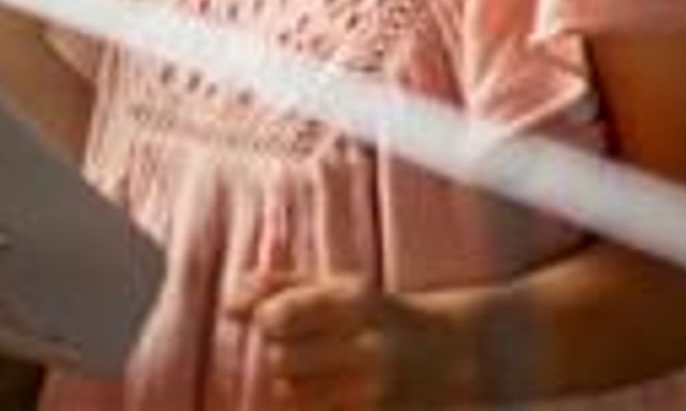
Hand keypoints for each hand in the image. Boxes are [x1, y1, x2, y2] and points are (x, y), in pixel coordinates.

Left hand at [230, 271, 472, 407]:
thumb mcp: (342, 287)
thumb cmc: (384, 314)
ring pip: (291, 397)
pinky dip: (308, 409)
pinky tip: (321, 398)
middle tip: (301, 352)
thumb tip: (229, 305)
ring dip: (291, 388)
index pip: (279, 316)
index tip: (276, 323)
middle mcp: (365, 347)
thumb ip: (283, 287)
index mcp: (355, 302)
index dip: (267, 321)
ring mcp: (372, 393)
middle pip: (279, 361)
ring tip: (315, 376)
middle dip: (279, 356)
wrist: (456, 356)